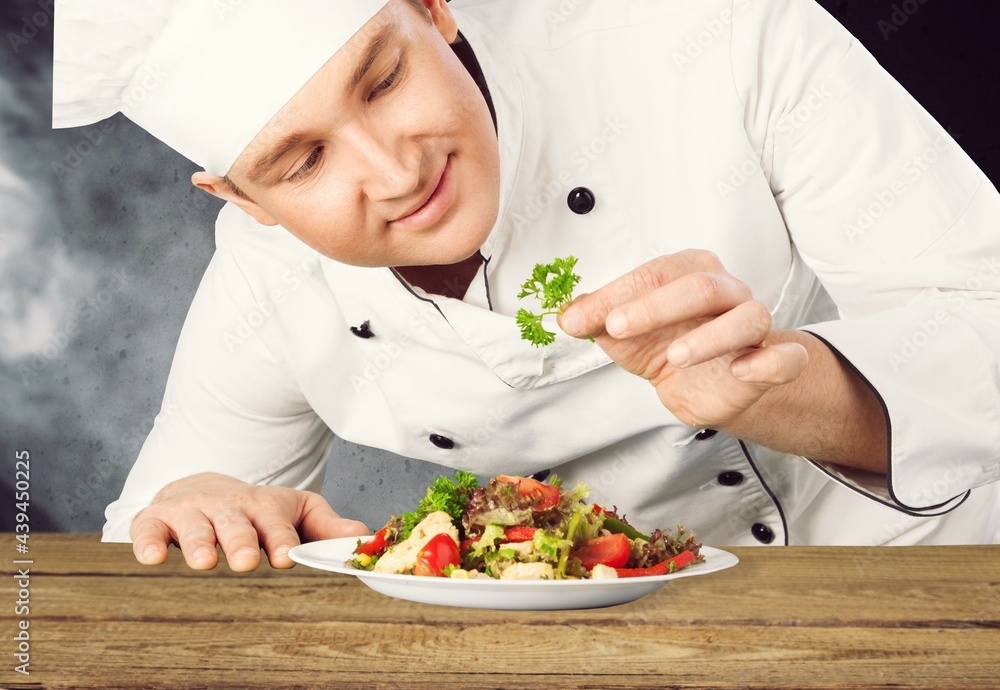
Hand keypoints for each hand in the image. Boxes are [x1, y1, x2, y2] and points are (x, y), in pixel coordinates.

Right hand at [129, 472, 368, 571]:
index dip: (281, 539)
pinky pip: (148, 530)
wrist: (205, 488)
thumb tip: (361, 536)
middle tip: (247, 562)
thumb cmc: (257, 511)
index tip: (287, 556)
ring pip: (194, 527)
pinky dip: (148, 543)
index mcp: (264, 506)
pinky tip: (152, 558)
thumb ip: (326, 526)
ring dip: (199, 544)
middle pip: (235, 525)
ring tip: (204, 562)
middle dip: (241, 542)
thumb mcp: (296, 512)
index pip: (275, 523)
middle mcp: (227, 507)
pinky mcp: (156, 519)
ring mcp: (191, 512)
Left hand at [557, 250, 808, 428]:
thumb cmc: (665, 346)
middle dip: (655, 306)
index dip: (617, 294)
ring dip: (711, 336)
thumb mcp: (624, 334)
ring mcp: (753, 324)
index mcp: (689, 273)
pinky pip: (785, 356)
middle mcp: (726, 291)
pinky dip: (769, 361)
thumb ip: (597, 320)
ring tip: (675, 356)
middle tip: (618, 326)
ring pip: (748, 317)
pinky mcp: (773, 360)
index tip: (581, 318)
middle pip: (701, 286)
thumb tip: (566, 315)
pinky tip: (743, 371)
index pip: (655, 273)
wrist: (704, 386)